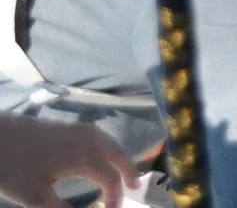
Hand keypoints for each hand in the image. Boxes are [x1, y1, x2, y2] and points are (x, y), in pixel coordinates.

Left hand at [0, 116, 139, 207]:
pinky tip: (103, 153)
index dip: (115, 197)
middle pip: (118, 154)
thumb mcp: (35, 197)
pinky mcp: (71, 125)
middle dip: (129, 171)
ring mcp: (81, 129)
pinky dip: (110, 147)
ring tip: (123, 171)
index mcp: (84, 157)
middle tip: (136, 187)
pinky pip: (101, 136)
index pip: (110, 179)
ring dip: (120, 157)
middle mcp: (89, 140)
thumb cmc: (15, 167)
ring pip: (111, 142)